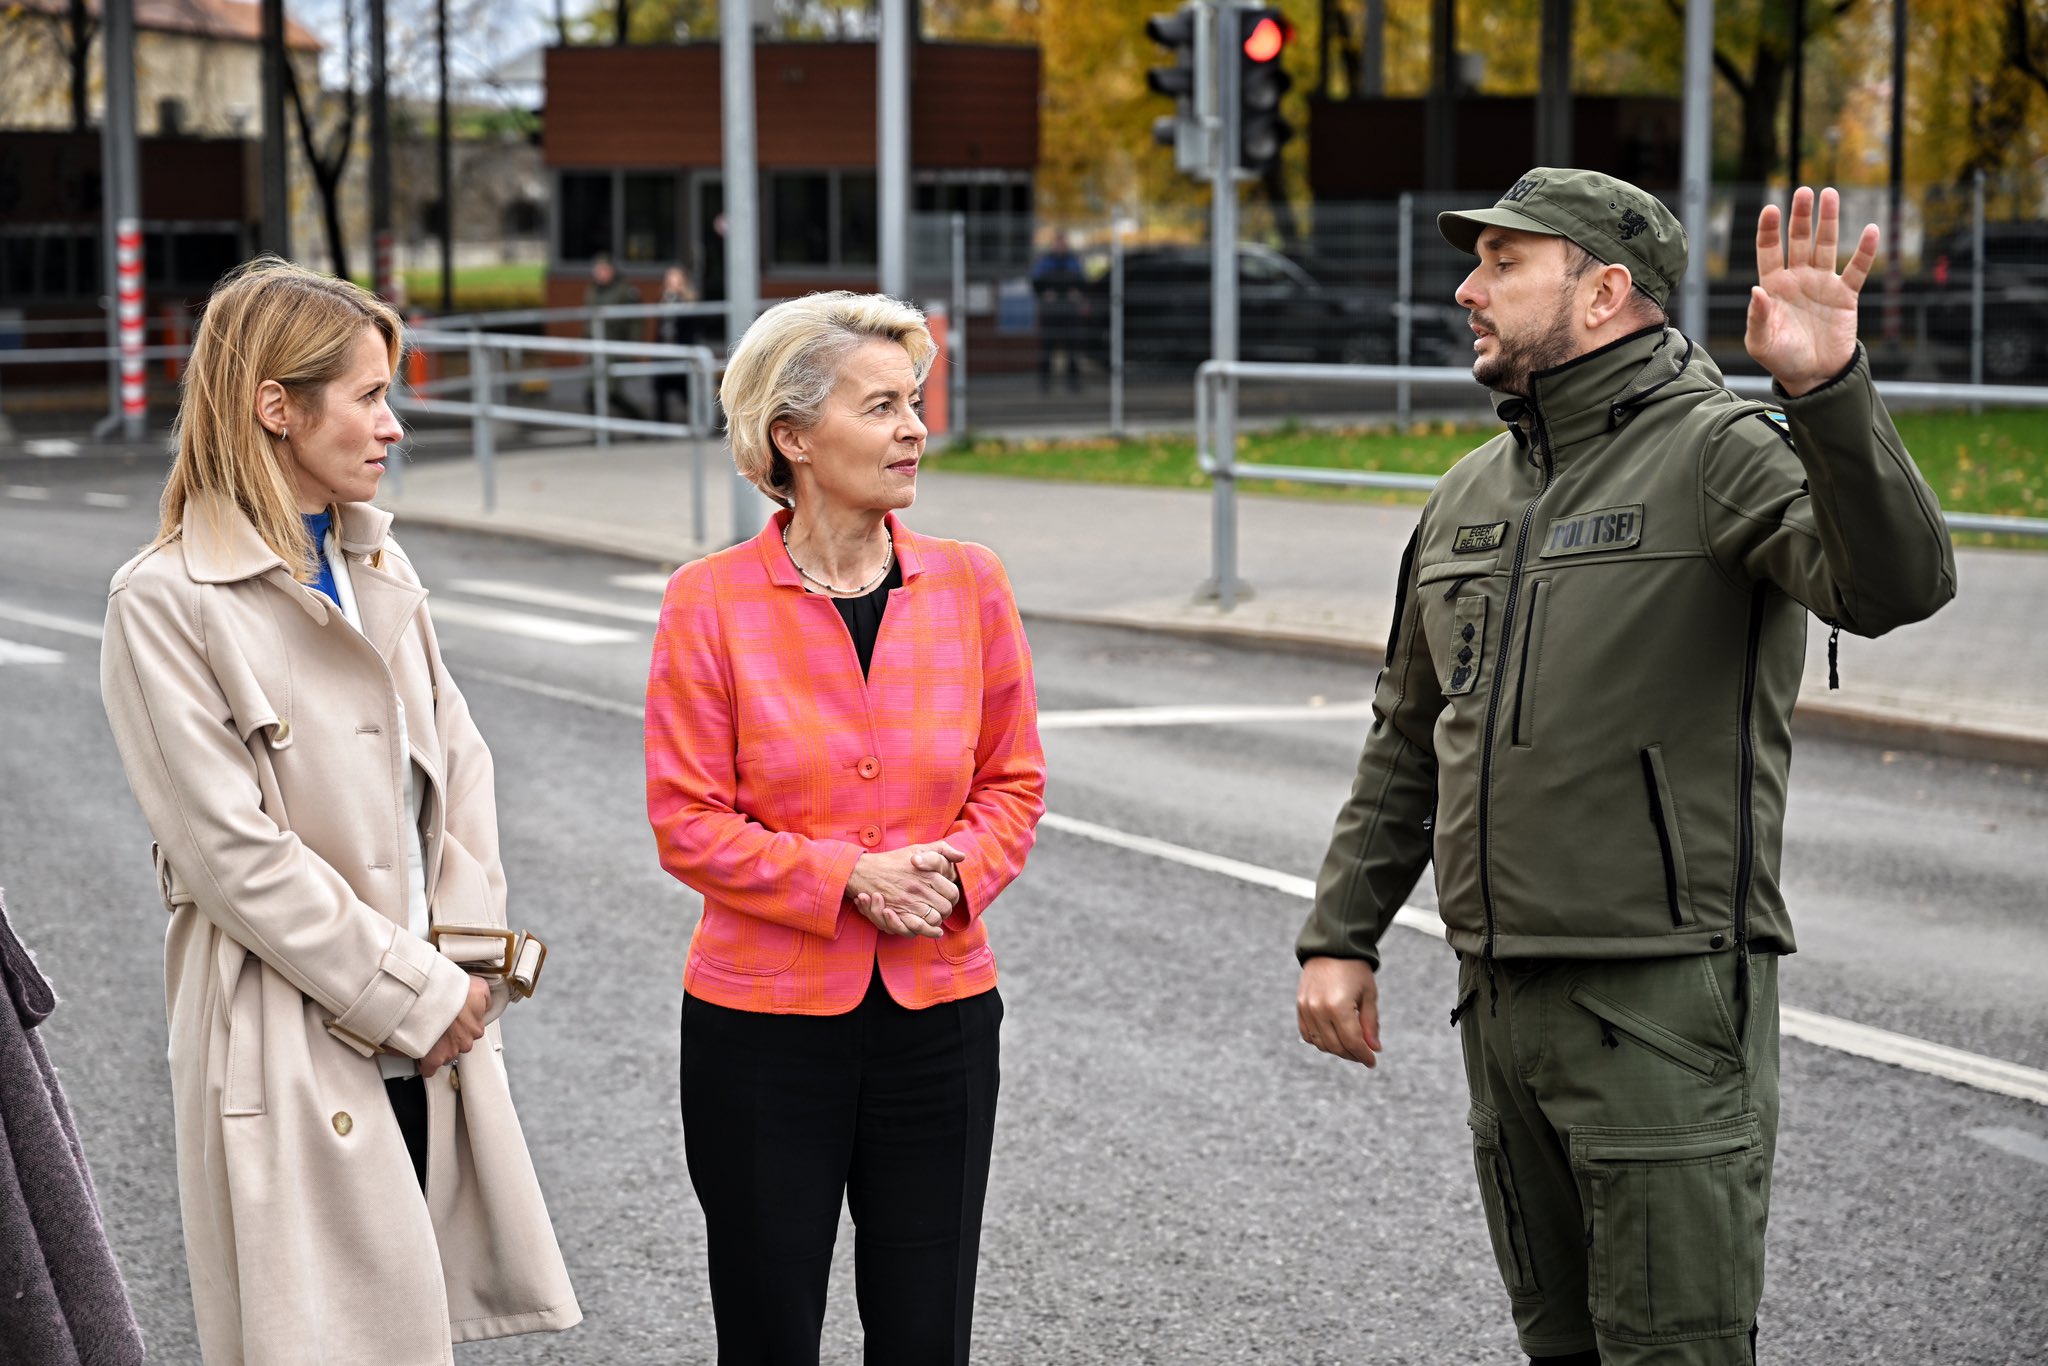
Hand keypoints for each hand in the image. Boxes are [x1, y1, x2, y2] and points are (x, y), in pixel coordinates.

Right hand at [420, 974, 490, 1077]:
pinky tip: (422, 1055)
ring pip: (445, 1053)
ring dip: (437, 1046)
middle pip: (458, 1044)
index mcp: (476, 1027)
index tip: (453, 1020)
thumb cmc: (451, 989)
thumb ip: (485, 1000)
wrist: (430, 995)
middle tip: (439, 1024)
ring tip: (427, 1033)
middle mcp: (465, 1041)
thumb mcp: (479, 988)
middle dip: (449, 1036)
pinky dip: (425, 1063)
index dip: (461, 1025)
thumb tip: (485, 1005)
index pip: (471, 1032)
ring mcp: (449, 1050)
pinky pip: (430, 1068)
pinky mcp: (433, 1058)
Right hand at [847, 842, 964, 937]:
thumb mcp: (918, 848)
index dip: (953, 897)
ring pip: (934, 920)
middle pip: (945, 908)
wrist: (865, 871)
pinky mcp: (898, 914)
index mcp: (927, 874)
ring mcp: (908, 903)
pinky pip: (918, 928)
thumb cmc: (894, 860)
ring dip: (936, 920)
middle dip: (946, 910)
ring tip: (935, 917)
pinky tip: (931, 929)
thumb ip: (942, 850)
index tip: (948, 897)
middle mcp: (919, 889)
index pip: (952, 893)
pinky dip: (926, 930)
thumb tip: (962, 857)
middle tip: (942, 907)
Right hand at [1297, 956, 1382, 1067]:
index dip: (1363, 1055)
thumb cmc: (1354, 969)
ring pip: (1321, 1043)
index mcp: (1338, 1006)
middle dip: (1352, 1054)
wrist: (1331, 948)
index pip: (1352, 1042)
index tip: (1372, 1062)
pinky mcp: (1300, 1007)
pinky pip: (1307, 1034)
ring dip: (1336, 1049)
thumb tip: (1374, 1048)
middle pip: (1336, 1046)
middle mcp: (1319, 1009)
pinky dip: (1320, 1041)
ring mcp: (1306, 1009)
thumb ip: (1370, 1023)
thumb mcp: (1369, 995)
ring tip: (1350, 1046)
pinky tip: (1333, 1038)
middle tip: (1364, 1055)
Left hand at [1746, 185, 1878, 396]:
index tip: (1770, 209)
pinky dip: (1864, 251)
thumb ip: (1758, 317)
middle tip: (1804, 191)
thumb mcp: (1761, 342)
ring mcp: (1822, 284)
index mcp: (1773, 287)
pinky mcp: (1845, 295)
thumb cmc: (1782, 359)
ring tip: (1830, 194)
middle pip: (1799, 240)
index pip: (1769, 251)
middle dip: (1801, 216)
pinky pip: (1857, 269)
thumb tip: (1756, 290)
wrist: (1814, 376)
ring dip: (1828, 221)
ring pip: (1826, 245)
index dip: (1769, 230)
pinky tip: (1870, 230)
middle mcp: (1798, 279)